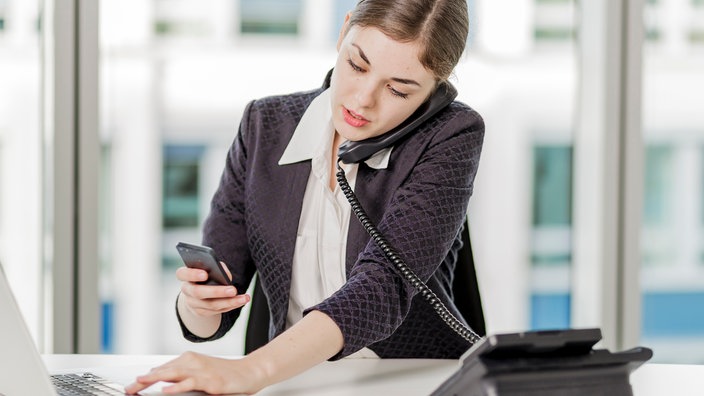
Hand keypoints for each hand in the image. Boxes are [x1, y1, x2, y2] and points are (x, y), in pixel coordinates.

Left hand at [124, 352, 267, 394]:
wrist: (249, 372)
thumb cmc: (226, 373)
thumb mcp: (201, 373)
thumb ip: (182, 376)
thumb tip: (162, 381)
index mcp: (188, 359)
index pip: (162, 368)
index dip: (145, 378)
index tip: (131, 387)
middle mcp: (193, 362)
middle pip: (163, 370)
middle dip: (144, 380)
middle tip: (128, 388)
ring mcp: (201, 370)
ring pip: (173, 374)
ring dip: (154, 379)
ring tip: (139, 384)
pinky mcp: (210, 380)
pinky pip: (190, 382)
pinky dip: (177, 386)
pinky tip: (167, 390)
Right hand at [177, 263, 249, 317]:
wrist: (197, 292)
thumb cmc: (205, 274)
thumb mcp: (208, 267)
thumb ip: (215, 267)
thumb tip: (225, 274)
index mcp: (185, 275)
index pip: (182, 274)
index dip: (192, 274)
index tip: (205, 274)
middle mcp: (186, 290)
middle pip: (198, 293)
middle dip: (217, 292)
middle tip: (232, 290)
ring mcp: (193, 303)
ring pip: (210, 305)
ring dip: (229, 302)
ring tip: (243, 298)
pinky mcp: (201, 312)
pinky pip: (217, 311)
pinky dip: (231, 305)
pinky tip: (241, 301)